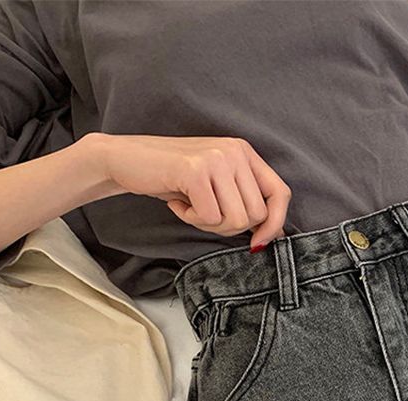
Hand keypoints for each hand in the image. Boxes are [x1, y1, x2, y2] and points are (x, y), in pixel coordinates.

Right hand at [93, 133, 290, 248]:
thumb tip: (274, 235)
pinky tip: (178, 202)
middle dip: (230, 227)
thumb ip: (245, 202)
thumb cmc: (173, 178)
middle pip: (256, 215)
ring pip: (235, 220)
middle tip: (204, 213)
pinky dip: (191, 219)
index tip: (258, 242)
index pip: (281, 193)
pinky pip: (210, 218)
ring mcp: (216, 158)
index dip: (275, 223)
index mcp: (245, 153)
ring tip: (191, 206)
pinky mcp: (195, 170)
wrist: (126, 160)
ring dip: (209, 224)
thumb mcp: (217, 186)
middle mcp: (235, 151)